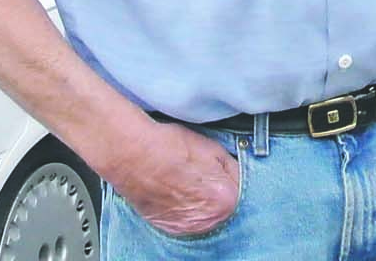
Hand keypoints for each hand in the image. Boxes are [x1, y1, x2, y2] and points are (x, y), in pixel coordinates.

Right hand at [111, 118, 241, 237]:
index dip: (230, 175)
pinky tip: (178, 192)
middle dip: (218, 191)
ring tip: (188, 183)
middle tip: (203, 176)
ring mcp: (188, 226)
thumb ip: (232, 166)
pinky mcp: (171, 228)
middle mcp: (209, 219)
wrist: (134, 155)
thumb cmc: (169, 148)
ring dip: (203, 203)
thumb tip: (237, 172)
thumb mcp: (213, 148)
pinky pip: (188, 220)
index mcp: (226, 198)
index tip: (223, 170)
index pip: (241, 188)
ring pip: (206, 214)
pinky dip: (186, 209)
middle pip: (224, 205)